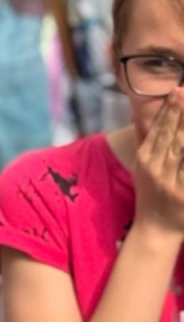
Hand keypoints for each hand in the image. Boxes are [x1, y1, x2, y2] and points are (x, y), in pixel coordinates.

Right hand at [133, 98, 183, 241]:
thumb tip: (142, 118)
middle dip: (180, 112)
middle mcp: (154, 169)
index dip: (167, 110)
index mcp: (144, 160)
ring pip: (181, 148)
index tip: (176, 91)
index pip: (157, 129)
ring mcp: (169, 182)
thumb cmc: (151, 197)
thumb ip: (146, 143)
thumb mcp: (142, 169)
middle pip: (172, 134)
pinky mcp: (182, 194)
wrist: (155, 230)